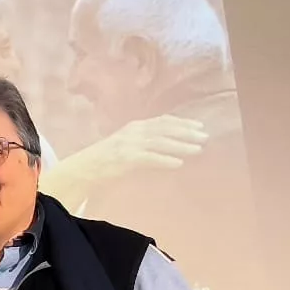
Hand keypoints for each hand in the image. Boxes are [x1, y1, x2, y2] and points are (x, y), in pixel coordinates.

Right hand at [77, 114, 208, 180]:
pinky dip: (165, 159)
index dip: (182, 122)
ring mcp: (129, 144)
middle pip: (165, 128)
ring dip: (181, 145)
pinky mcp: (125, 158)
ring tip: (197, 149)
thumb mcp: (128, 144)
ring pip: (160, 141)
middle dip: (186, 131)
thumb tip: (172, 146)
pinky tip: (178, 163)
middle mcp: (133, 131)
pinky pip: (149, 157)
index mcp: (135, 126)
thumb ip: (146, 143)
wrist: (85, 169)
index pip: (163, 120)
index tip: (199, 126)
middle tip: (205, 136)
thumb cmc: (107, 159)